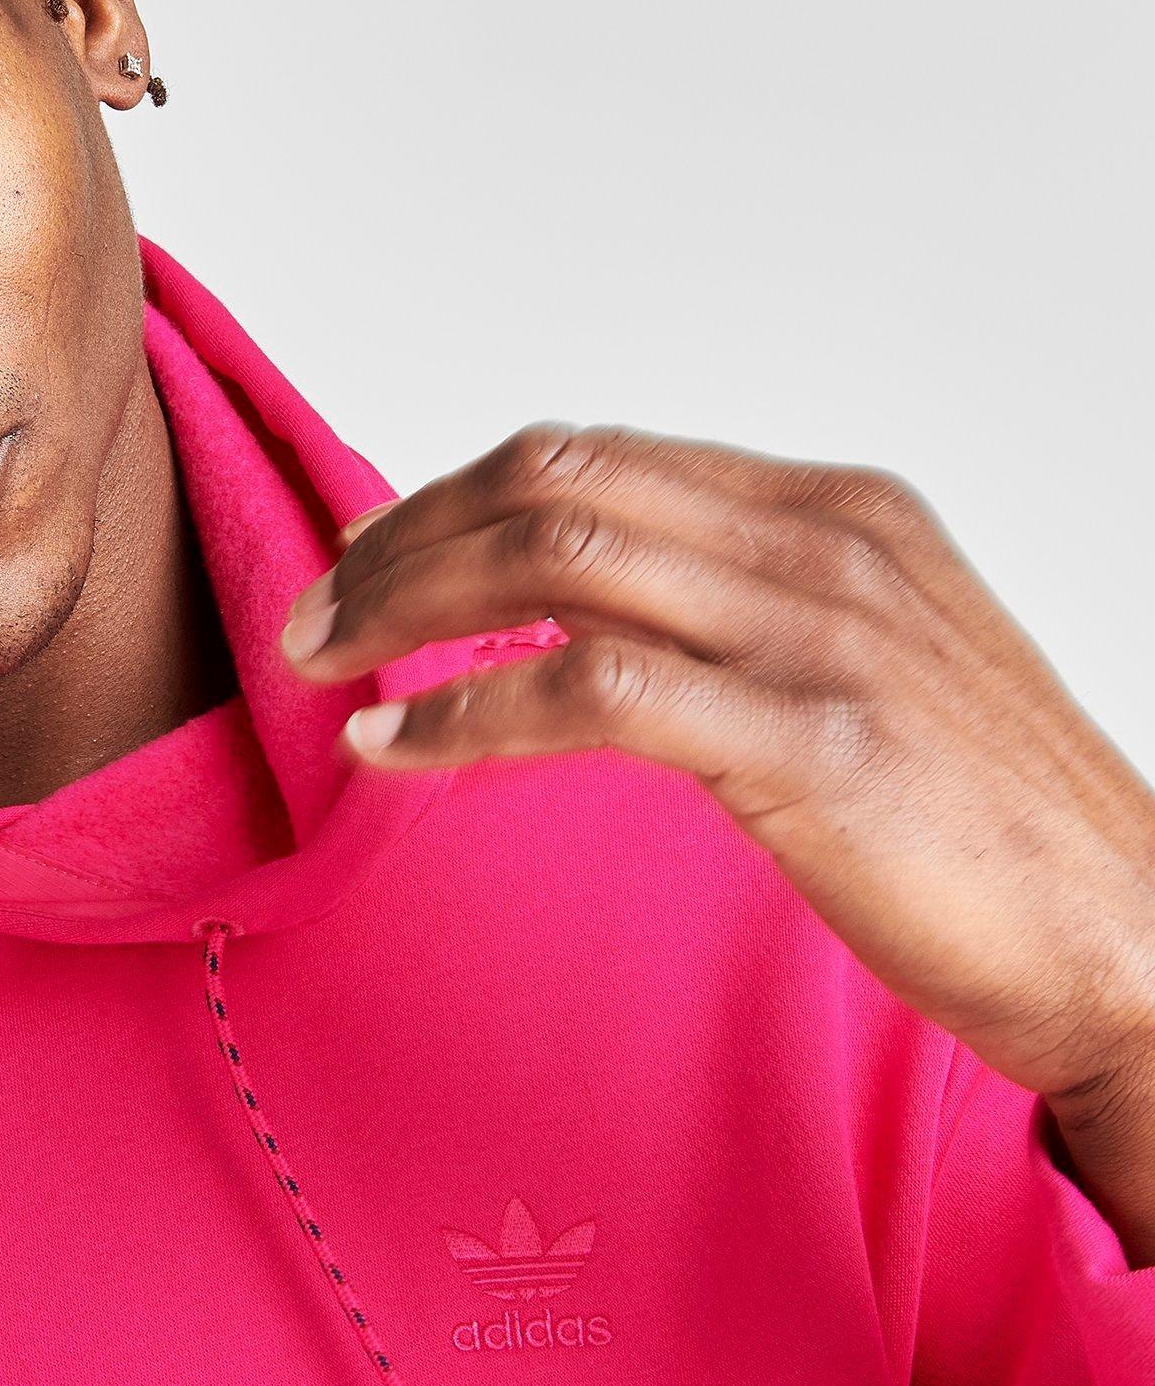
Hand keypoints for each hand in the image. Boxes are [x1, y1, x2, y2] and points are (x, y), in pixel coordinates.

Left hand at [278, 422, 1154, 1254]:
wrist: (1124, 933)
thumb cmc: (978, 827)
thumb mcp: (856, 674)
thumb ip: (736, 623)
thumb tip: (589, 621)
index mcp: (834, 511)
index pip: (596, 452)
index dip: (452, 498)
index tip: (367, 561)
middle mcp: (825, 541)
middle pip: (556, 480)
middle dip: (406, 541)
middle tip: (311, 615)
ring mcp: (821, 631)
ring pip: (559, 554)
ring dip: (409, 605)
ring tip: (321, 665)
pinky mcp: (808, 739)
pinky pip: (590, 688)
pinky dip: (465, 712)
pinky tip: (392, 746)